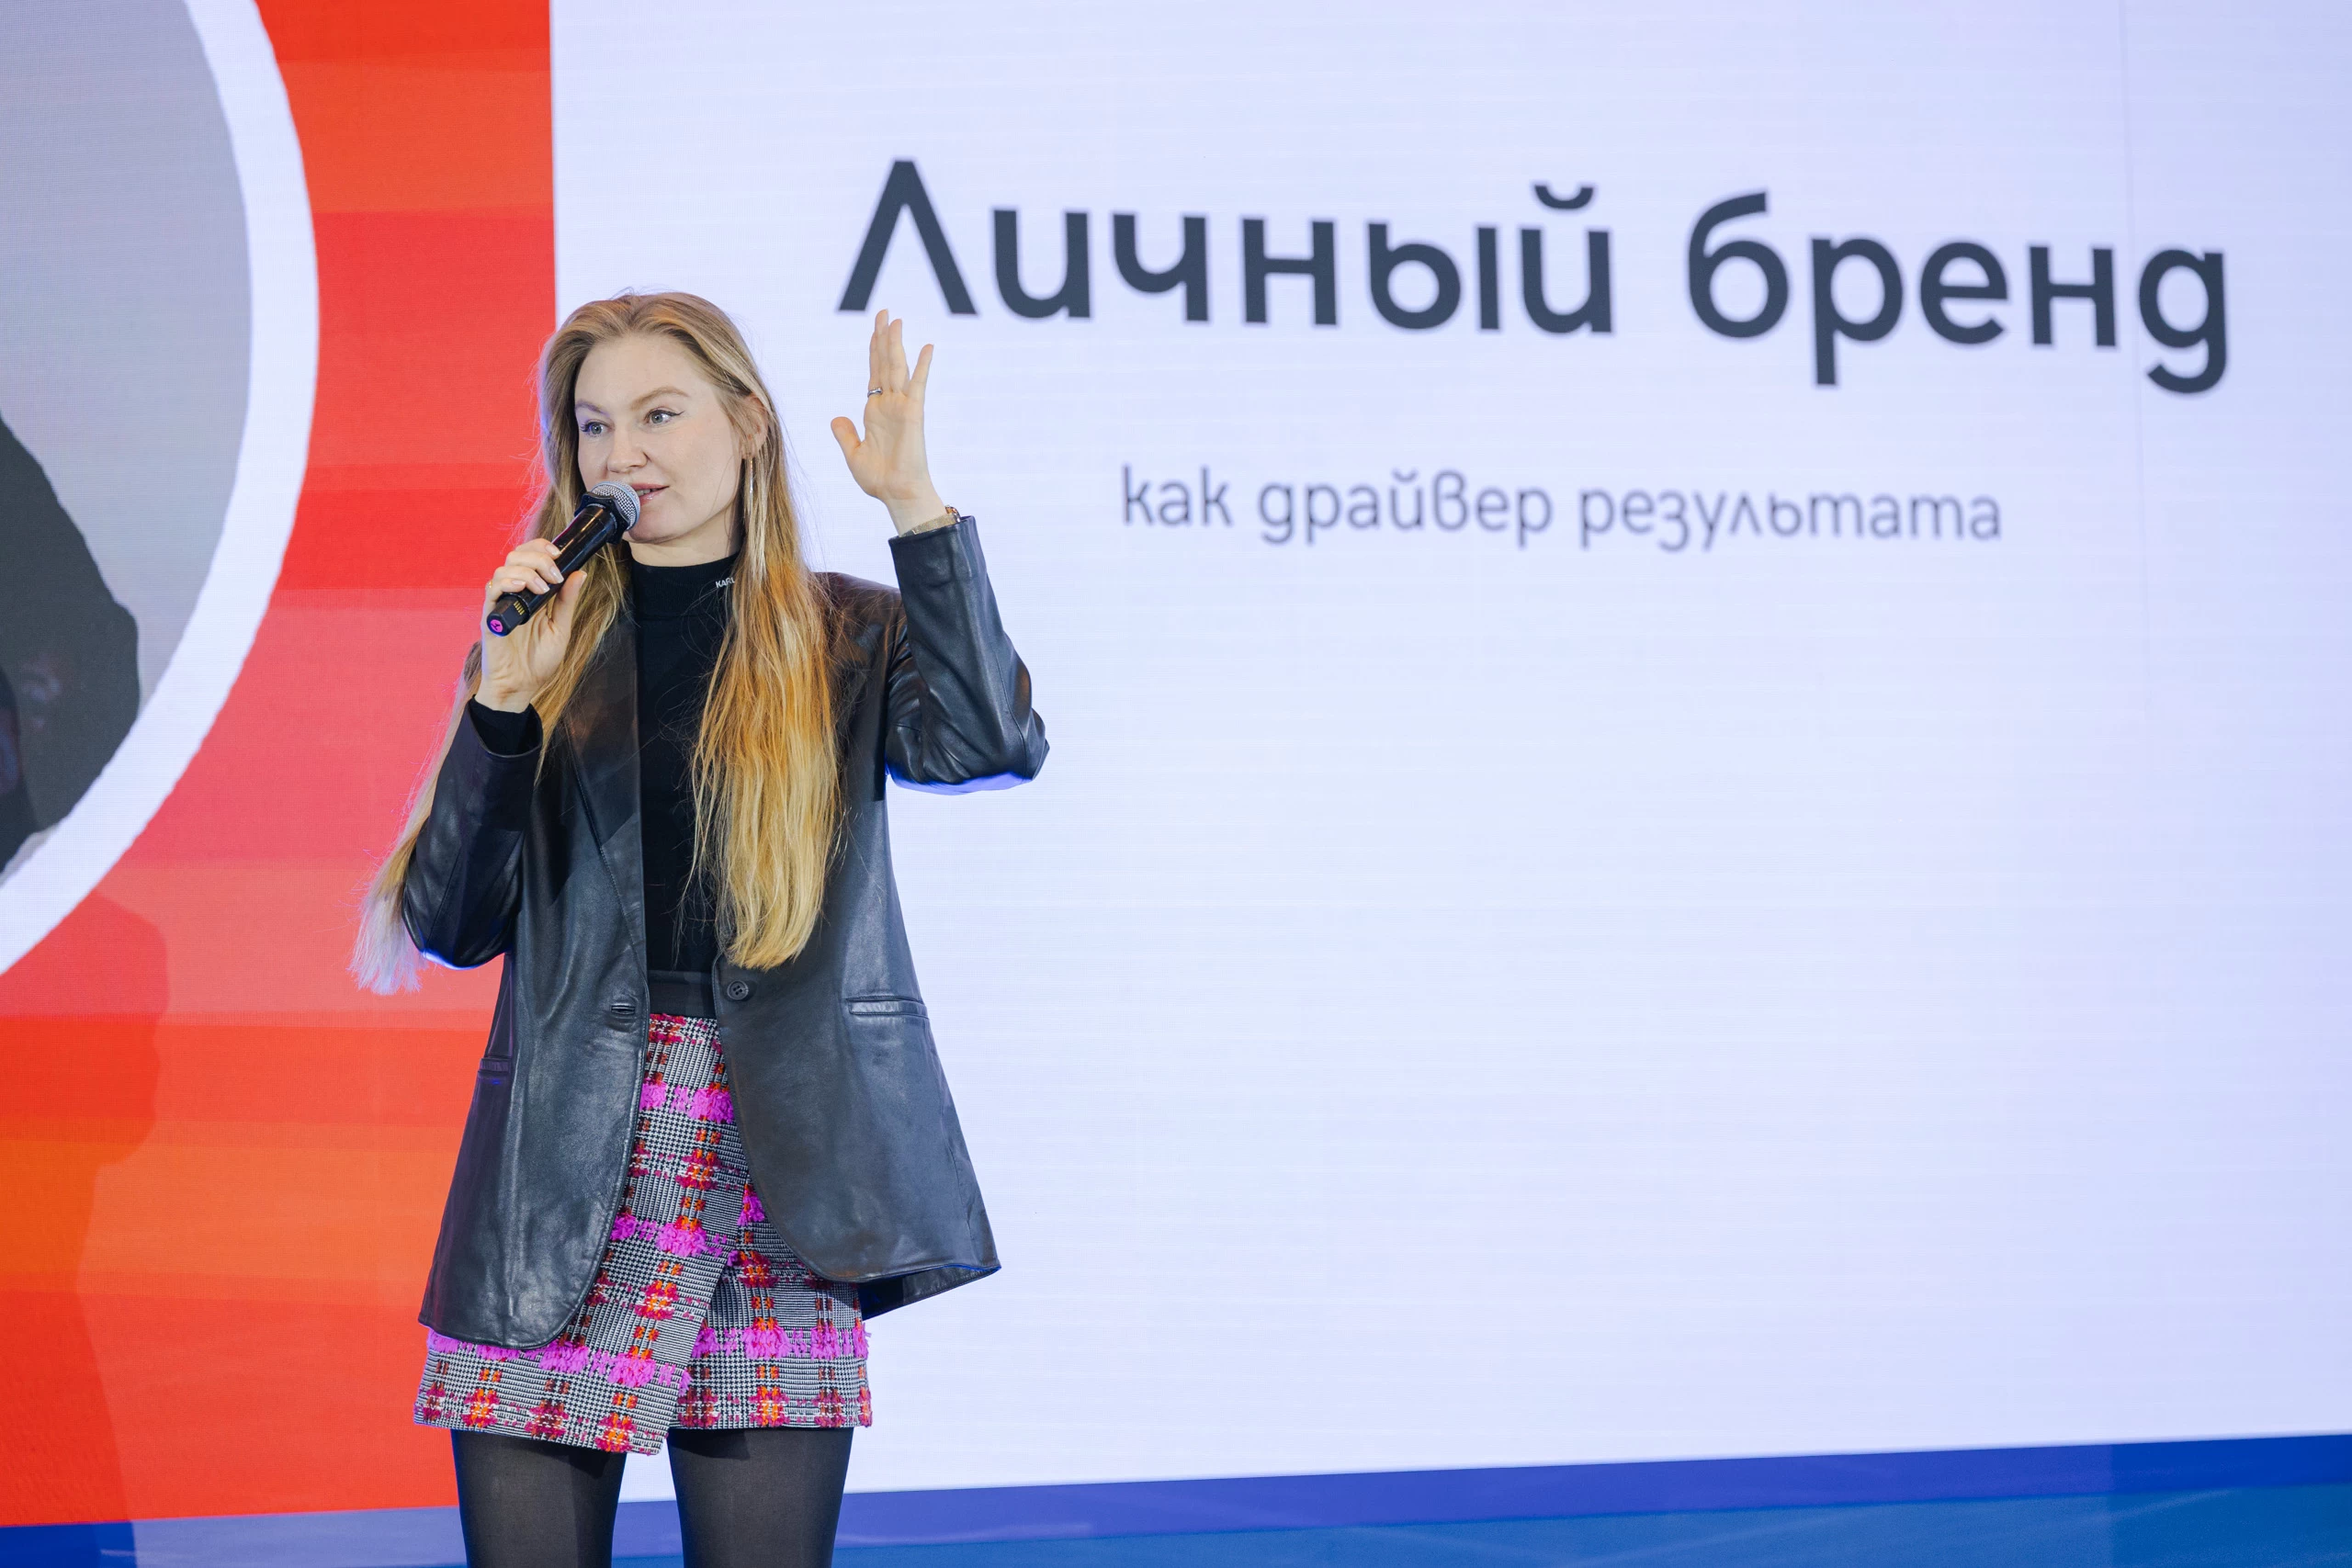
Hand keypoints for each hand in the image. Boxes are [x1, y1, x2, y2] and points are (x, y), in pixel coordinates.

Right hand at [477, 537, 585, 711]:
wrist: (522, 686)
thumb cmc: (539, 660)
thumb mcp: (560, 628)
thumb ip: (567, 601)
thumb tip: (580, 573)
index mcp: (531, 592)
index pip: (530, 556)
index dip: (542, 548)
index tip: (559, 554)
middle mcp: (514, 593)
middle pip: (517, 556)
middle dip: (538, 558)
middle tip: (554, 575)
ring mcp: (501, 603)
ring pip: (504, 568)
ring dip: (527, 572)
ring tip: (544, 589)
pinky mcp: (490, 616)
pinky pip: (491, 590)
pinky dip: (506, 583)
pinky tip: (521, 588)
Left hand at [830, 308, 950, 532]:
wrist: (897, 494)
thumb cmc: (879, 480)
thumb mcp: (853, 454)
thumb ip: (845, 434)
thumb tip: (837, 417)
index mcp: (875, 411)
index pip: (874, 373)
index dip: (874, 350)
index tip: (876, 329)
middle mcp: (889, 404)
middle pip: (885, 363)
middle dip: (884, 337)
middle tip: (885, 312)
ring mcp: (902, 407)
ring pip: (897, 367)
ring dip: (896, 343)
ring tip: (895, 320)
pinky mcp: (914, 414)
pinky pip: (918, 385)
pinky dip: (923, 366)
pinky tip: (927, 347)